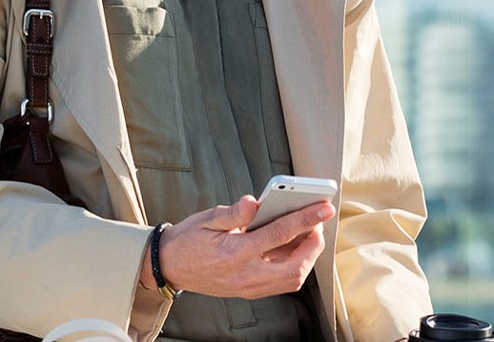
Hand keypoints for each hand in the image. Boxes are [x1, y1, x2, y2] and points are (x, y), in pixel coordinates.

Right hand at [145, 195, 332, 298]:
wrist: (169, 267)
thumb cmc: (188, 240)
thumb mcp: (207, 218)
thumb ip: (234, 212)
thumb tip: (255, 202)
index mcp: (234, 252)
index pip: (278, 234)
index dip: (305, 219)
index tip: (324, 208)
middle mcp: (245, 274)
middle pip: (294, 266)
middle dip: (314, 245)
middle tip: (317, 223)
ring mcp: (248, 286)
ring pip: (292, 279)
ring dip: (307, 257)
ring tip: (309, 234)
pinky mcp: (249, 291)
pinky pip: (282, 283)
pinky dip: (295, 266)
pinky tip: (294, 248)